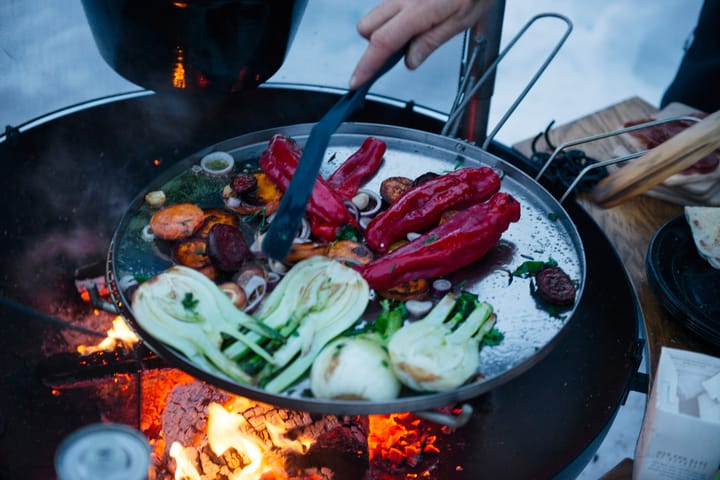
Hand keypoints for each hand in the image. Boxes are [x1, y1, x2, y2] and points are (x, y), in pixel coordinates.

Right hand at [349, 0, 492, 88]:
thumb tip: (410, 61)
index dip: (367, 65)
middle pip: (366, 27)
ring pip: (375, 16)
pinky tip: (416, 21)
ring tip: (413, 35)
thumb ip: (431, 41)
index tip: (357, 82)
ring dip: (384, 31)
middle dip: (373, 46)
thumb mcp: (461, 20)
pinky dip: (394, 18)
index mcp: (418, 9)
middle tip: (396, 55)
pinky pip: (387, 6)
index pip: (383, 42)